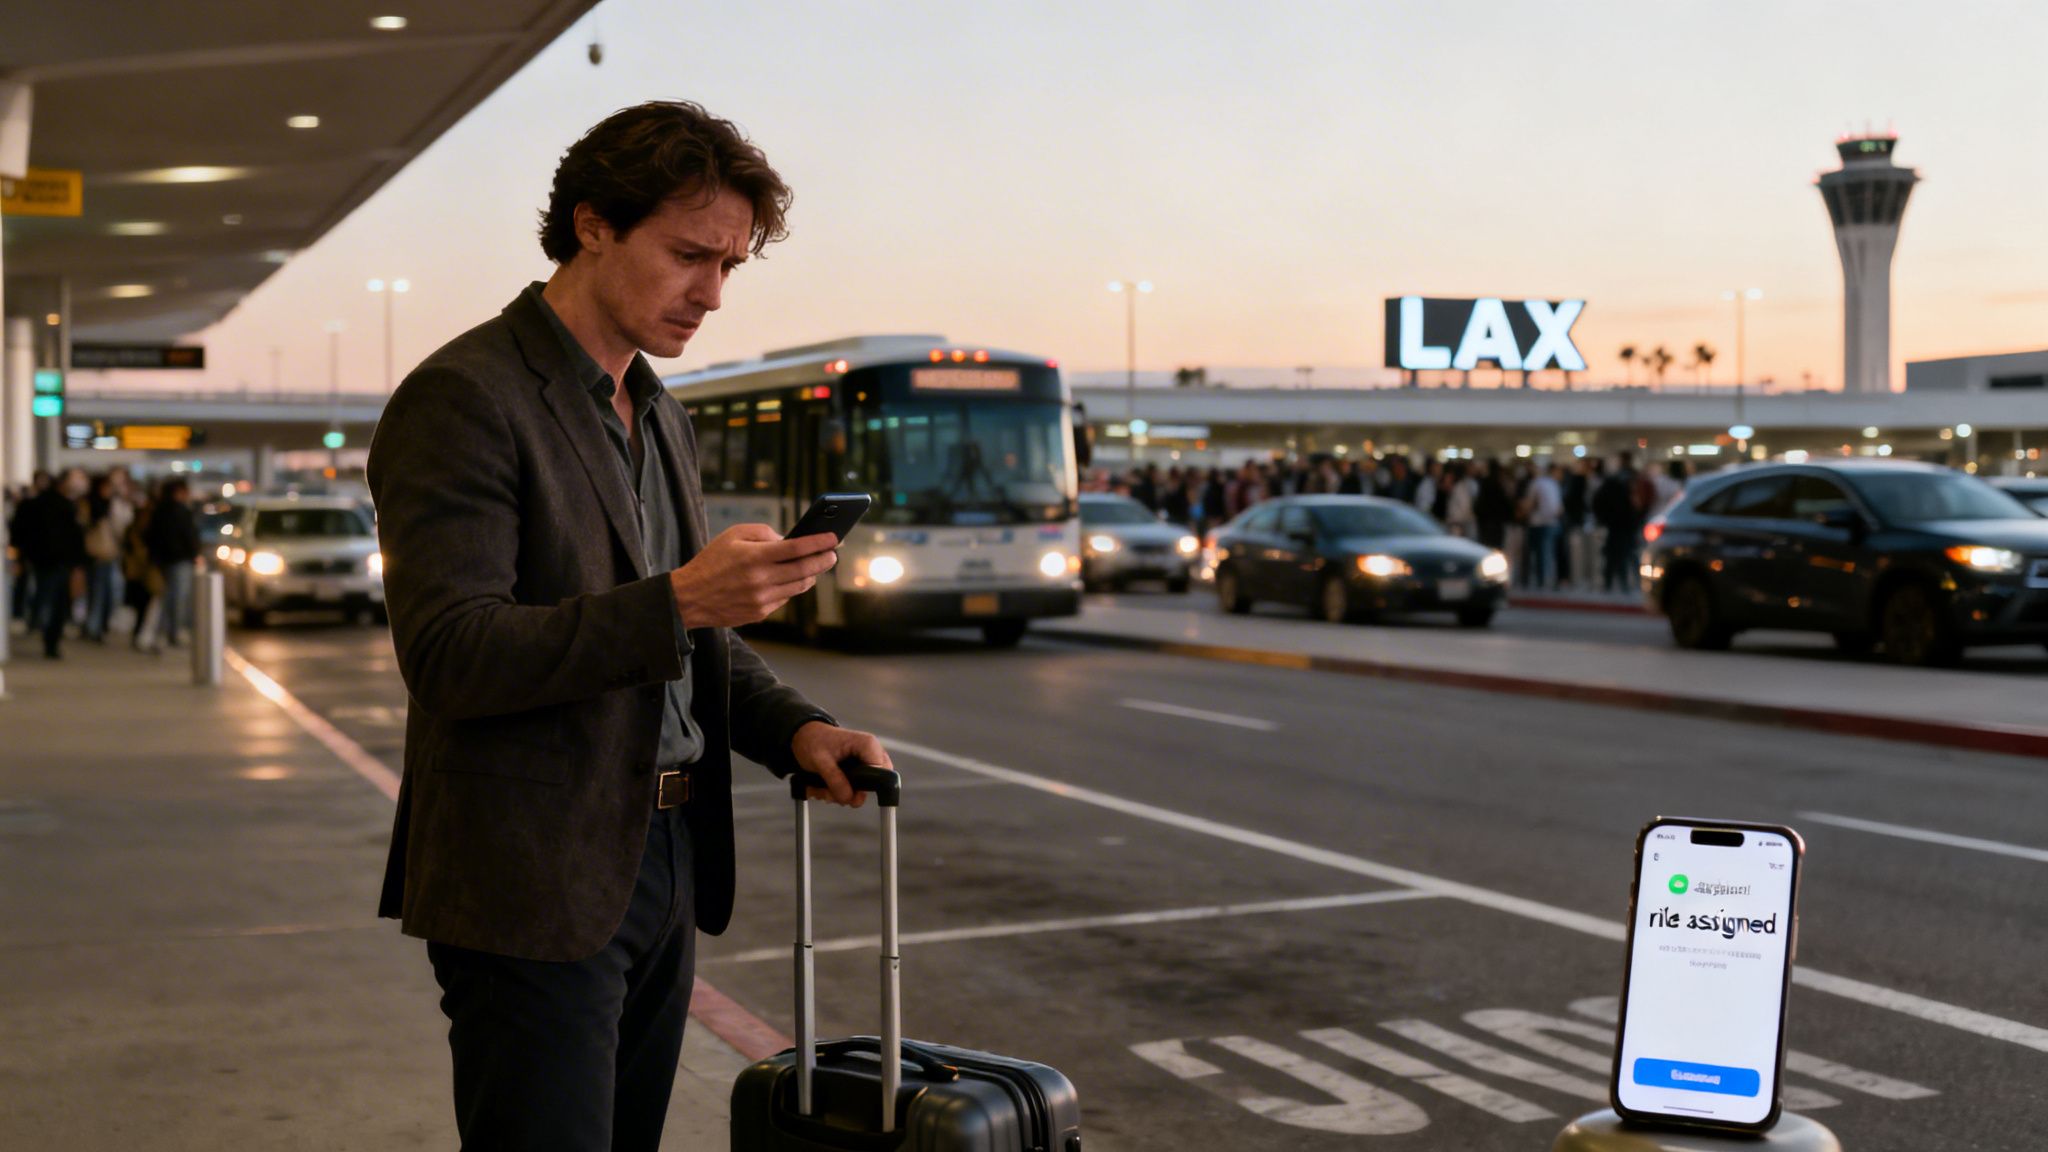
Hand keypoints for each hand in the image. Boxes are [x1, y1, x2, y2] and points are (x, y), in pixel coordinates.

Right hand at [669, 524, 837, 629]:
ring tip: (816, 565)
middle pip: (805, 569)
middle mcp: (761, 580)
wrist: (689, 598)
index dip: (819, 543)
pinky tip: (792, 579)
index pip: (797, 548)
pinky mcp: (760, 613)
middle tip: (833, 554)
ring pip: (799, 586)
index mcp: (755, 557)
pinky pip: (785, 598)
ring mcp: (762, 599)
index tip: (834, 538)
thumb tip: (788, 539)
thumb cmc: (711, 561)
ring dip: (811, 575)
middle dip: (824, 560)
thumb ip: (763, 532)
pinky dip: (792, 587)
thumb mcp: (732, 535)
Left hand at [791, 721, 892, 807]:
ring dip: (840, 794)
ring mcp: (866, 764)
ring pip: (862, 791)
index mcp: (868, 745)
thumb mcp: (820, 761)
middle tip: (830, 792)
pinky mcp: (860, 771)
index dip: (864, 787)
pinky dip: (839, 791)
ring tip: (822, 788)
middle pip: (873, 785)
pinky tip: (825, 786)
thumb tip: (848, 799)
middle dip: (849, 794)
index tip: (846, 793)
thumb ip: (835, 781)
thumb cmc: (814, 741)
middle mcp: (872, 754)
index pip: (881, 774)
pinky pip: (855, 789)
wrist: (806, 737)